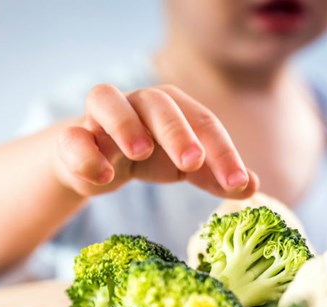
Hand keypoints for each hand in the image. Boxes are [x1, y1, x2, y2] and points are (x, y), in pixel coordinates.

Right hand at [54, 83, 258, 197]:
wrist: (96, 163)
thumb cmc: (150, 158)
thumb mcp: (185, 167)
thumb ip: (215, 175)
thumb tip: (254, 187)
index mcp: (174, 107)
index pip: (204, 123)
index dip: (224, 152)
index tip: (239, 183)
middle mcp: (139, 103)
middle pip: (159, 103)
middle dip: (177, 131)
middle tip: (193, 162)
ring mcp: (101, 117)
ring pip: (106, 99)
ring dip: (124, 123)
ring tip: (140, 152)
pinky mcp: (73, 138)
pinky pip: (73, 137)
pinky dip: (86, 153)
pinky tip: (105, 176)